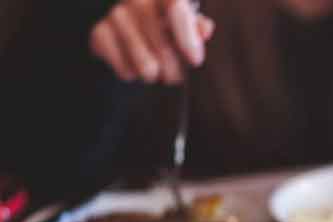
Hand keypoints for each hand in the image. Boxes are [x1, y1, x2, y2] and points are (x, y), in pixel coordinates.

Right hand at [90, 0, 214, 84]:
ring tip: (157, 71)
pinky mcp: (99, 33)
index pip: (175, 7)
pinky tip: (134, 65)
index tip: (195, 61)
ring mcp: (116, 15)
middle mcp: (137, 0)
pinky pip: (125, 70)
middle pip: (163, 48)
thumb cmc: (167, 28)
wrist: (132, 30)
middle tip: (175, 76)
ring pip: (145, 65)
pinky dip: (133, 74)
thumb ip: (197, 27)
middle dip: (174, 72)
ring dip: (155, 76)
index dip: (187, 38)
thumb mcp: (187, 26)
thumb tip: (205, 30)